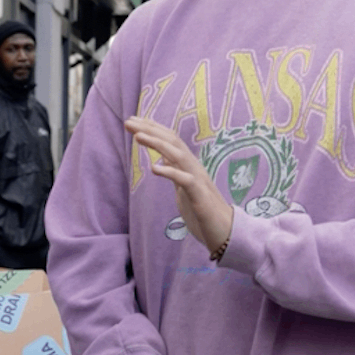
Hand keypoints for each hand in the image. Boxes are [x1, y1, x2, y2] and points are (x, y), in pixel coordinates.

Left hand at [125, 116, 233, 254]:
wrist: (226, 233)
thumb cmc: (203, 211)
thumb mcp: (183, 188)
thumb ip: (175, 172)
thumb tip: (162, 159)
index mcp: (188, 166)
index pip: (170, 140)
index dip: (152, 129)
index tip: (132, 121)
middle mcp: (193, 168)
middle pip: (172, 142)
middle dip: (150, 130)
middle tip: (128, 122)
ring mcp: (198, 181)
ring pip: (179, 155)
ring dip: (158, 144)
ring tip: (138, 136)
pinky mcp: (200, 197)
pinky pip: (186, 181)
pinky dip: (171, 172)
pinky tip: (154, 168)